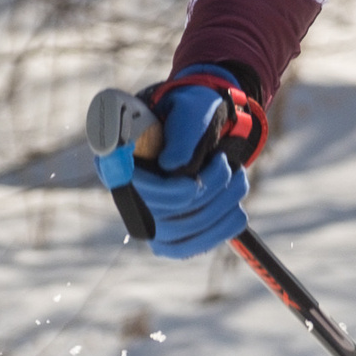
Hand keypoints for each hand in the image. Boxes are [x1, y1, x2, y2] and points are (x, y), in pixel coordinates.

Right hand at [89, 65, 265, 259]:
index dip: (174, 186)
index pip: (137, 187)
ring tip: (237, 177)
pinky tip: (237, 209)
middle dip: (210, 187)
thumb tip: (172, 167)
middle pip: (166, 212)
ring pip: (185, 228)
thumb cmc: (192, 114)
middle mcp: (127, 194)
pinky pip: (193, 246)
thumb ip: (182, 131)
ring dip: (222, 202)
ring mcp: (147, 219)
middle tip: (227, 162)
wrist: (203, 127)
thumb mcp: (192, 109)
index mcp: (118, 161)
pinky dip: (222, 228)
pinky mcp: (168, 238)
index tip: (217, 163)